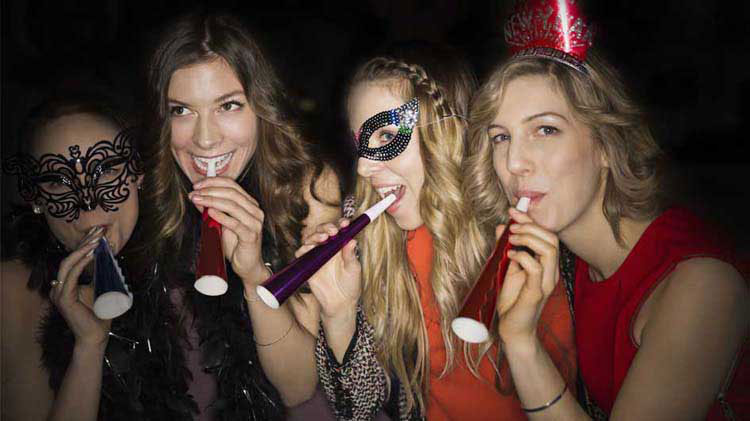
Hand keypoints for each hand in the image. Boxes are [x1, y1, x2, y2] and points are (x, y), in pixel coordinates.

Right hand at [49, 226, 111, 348]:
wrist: (96, 335)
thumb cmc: (99, 314)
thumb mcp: (100, 289)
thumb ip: (99, 274)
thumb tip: (106, 256)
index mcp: (66, 284)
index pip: (74, 258)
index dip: (85, 244)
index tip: (98, 231)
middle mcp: (59, 286)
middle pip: (70, 258)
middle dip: (84, 242)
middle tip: (98, 229)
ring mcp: (59, 292)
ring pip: (68, 264)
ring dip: (83, 249)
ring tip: (96, 239)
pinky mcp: (63, 299)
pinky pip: (71, 276)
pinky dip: (81, 263)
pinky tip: (91, 254)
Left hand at [190, 177, 267, 285]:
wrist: (247, 265)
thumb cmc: (236, 244)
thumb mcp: (221, 223)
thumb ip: (212, 209)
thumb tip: (197, 197)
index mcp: (249, 204)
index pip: (232, 185)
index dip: (213, 182)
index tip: (197, 185)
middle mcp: (255, 210)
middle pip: (232, 193)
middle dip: (210, 191)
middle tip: (194, 193)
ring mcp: (255, 223)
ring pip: (232, 206)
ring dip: (212, 201)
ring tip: (198, 201)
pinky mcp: (251, 235)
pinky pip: (235, 223)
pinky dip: (221, 216)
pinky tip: (210, 212)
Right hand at [300, 218, 360, 320]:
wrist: (340, 303)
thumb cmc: (350, 285)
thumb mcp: (353, 269)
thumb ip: (350, 255)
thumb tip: (352, 240)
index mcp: (340, 246)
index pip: (339, 229)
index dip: (340, 224)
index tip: (345, 223)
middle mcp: (328, 248)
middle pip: (322, 230)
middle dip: (326, 227)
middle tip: (333, 231)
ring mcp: (317, 256)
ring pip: (311, 239)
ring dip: (315, 235)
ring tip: (323, 238)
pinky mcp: (308, 265)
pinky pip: (301, 254)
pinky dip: (303, 249)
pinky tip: (310, 248)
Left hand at [496, 208, 559, 345]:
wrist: (512, 329)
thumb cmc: (512, 300)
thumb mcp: (507, 268)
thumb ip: (507, 247)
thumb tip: (503, 226)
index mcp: (546, 265)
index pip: (548, 236)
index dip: (531, 221)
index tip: (513, 211)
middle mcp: (551, 272)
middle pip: (552, 239)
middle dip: (531, 226)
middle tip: (512, 226)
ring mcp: (545, 283)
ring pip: (549, 250)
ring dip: (528, 238)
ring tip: (511, 238)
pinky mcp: (536, 293)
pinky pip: (535, 268)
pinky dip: (522, 256)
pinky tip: (510, 255)